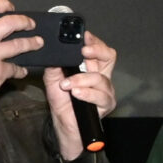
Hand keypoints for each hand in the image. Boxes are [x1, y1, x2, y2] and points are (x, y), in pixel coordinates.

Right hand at [0, 0, 43, 107]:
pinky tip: (20, 70)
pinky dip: (20, 69)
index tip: (12, 9)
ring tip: (38, 43)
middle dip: (25, 22)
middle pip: (10, 22)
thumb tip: (5, 21)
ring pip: (18, 44)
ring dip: (32, 43)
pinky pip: (15, 67)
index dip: (5, 4)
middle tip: (31, 25)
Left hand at [43, 31, 116, 158]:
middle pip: (109, 57)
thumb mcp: (52, 82)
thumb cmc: (62, 103)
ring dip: (81, 79)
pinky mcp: (106, 105)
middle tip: (84, 52)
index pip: (99, 49)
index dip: (93, 42)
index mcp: (91, 68)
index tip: (83, 37)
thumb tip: (53, 53)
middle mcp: (101, 77)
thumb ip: (54, 67)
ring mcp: (105, 91)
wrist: (64, 126)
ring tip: (66, 84)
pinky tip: (76, 93)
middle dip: (97, 51)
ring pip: (100, 78)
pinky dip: (87, 93)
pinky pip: (100, 96)